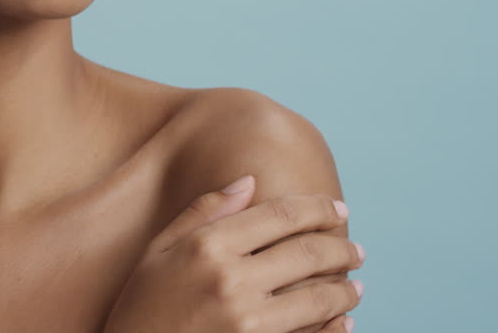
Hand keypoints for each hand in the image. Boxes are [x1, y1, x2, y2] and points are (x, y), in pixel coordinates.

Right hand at [102, 175, 363, 332]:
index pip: (280, 215)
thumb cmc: (142, 306)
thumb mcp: (158, 251)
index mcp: (207, 247)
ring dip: (346, 290)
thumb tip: (249, 180)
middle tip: (355, 250)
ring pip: (320, 298)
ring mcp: (247, 324)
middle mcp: (230, 281)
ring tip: (354, 287)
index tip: (338, 209)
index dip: (317, 208)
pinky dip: (335, 329)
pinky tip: (342, 322)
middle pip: (309, 253)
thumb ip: (204, 212)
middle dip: (342, 247)